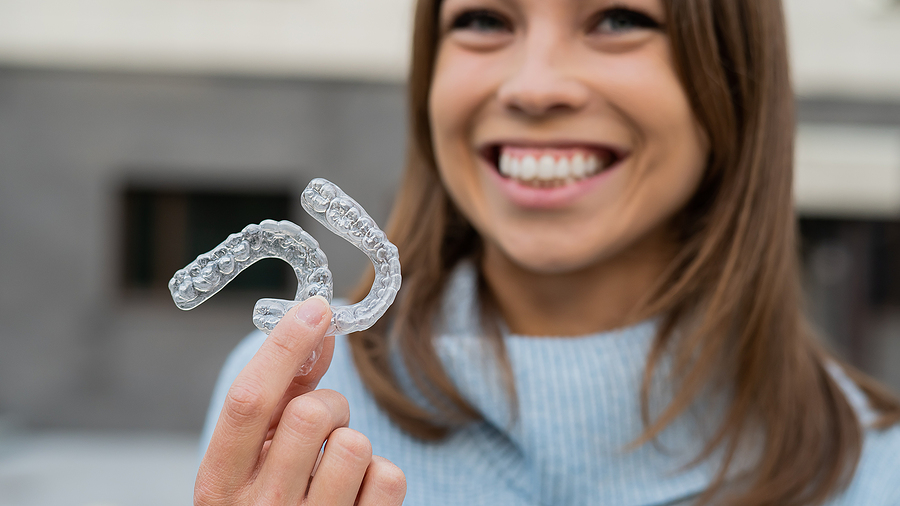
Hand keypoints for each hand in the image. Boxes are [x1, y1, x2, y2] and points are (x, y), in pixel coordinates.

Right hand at [195, 296, 406, 504]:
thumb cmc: (268, 505)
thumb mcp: (254, 458)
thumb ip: (281, 393)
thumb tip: (316, 323)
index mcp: (218, 483)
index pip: (248, 401)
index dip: (283, 347)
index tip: (315, 309)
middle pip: (311, 414)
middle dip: (330, 406)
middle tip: (325, 427)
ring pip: (356, 444)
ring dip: (353, 445)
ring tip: (334, 470)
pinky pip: (389, 476)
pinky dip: (380, 476)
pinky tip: (356, 494)